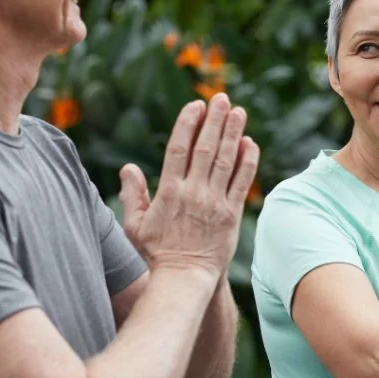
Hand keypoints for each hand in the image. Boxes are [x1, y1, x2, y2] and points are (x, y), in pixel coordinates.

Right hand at [118, 93, 259, 276]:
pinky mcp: (232, 214)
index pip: (179, 148)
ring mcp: (215, 202)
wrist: (184, 279)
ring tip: (239, 112)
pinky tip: (250, 143)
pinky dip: (247, 161)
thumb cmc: (156, 254)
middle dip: (214, 120)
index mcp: (169, 191)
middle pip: (205, 148)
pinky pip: (241, 183)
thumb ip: (133, 194)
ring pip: (225, 160)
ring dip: (233, 133)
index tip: (195, 106)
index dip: (188, 124)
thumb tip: (128, 167)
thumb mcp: (135, 225)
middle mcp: (193, 192)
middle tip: (222, 98)